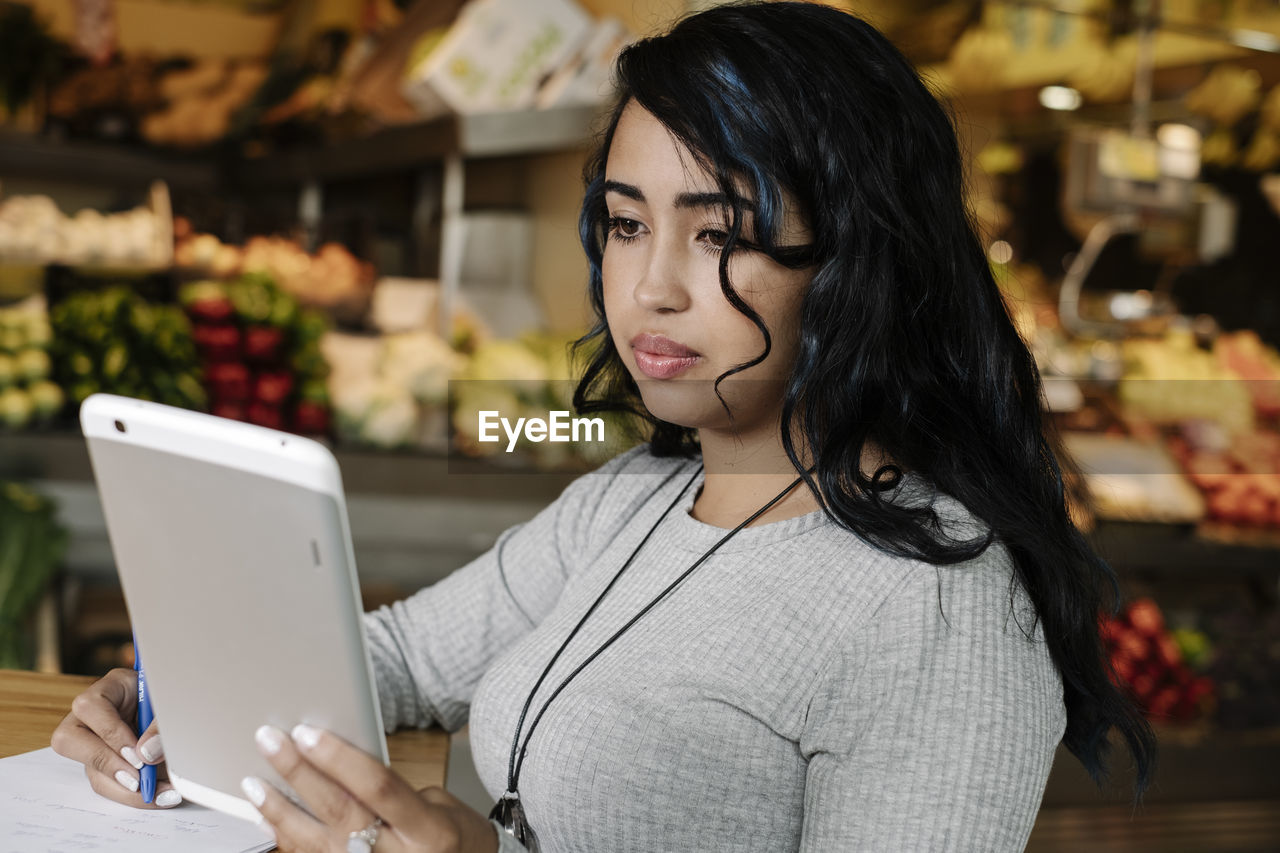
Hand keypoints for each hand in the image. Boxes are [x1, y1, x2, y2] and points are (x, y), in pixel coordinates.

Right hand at [49, 667, 181, 807]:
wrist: (186, 707)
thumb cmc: (178, 700)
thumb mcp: (174, 705)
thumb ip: (161, 727)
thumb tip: (146, 756)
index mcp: (112, 687)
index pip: (91, 706)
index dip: (111, 733)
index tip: (137, 755)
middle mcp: (95, 714)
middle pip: (70, 739)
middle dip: (105, 764)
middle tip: (138, 781)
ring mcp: (97, 740)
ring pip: (90, 769)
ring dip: (122, 789)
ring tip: (158, 795)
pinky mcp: (106, 761)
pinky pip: (106, 782)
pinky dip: (129, 794)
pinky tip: (157, 795)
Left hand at [244, 724, 498, 852]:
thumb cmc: (454, 837)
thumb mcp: (438, 806)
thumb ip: (391, 792)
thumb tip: (340, 765)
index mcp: (428, 831)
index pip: (377, 787)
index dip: (340, 758)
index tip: (309, 733)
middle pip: (339, 811)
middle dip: (299, 772)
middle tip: (270, 741)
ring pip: (315, 842)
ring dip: (280, 809)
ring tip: (254, 782)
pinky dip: (287, 837)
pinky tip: (269, 817)